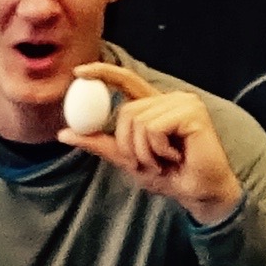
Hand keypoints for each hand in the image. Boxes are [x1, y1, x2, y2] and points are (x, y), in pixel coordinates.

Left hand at [62, 66, 243, 224]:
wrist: (200, 193)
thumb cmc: (170, 176)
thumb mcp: (127, 159)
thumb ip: (100, 144)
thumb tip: (64, 133)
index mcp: (156, 105)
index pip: (127, 80)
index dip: (103, 73)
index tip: (79, 72)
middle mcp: (171, 99)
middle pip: (127, 111)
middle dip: (129, 145)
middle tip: (148, 162)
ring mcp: (183, 102)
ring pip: (138, 121)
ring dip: (144, 151)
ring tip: (164, 161)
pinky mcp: (192, 112)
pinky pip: (154, 128)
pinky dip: (157, 149)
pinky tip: (175, 156)